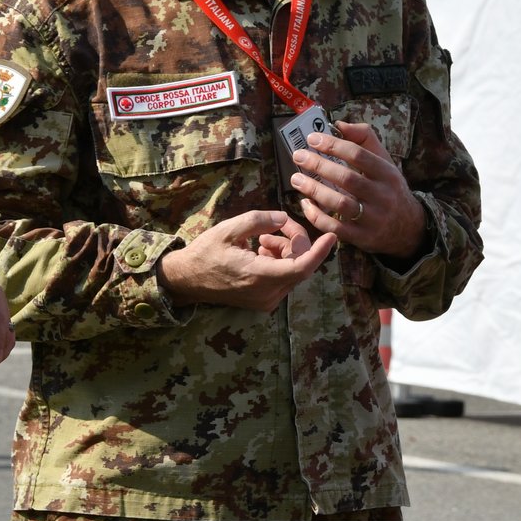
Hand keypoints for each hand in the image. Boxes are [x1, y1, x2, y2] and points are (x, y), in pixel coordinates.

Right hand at [156, 210, 335, 311]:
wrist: (187, 280)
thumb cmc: (206, 252)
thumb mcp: (229, 229)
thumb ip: (259, 221)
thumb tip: (284, 218)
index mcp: (259, 276)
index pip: (301, 267)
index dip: (320, 251)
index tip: (333, 236)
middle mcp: (267, 293)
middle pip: (299, 265)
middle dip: (294, 241)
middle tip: (277, 225)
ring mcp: (266, 301)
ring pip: (293, 271)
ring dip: (285, 251)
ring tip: (261, 239)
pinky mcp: (264, 302)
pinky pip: (283, 278)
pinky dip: (279, 261)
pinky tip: (260, 251)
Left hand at [291, 121, 425, 258]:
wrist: (407, 227)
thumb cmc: (388, 187)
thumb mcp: (384, 161)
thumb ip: (364, 138)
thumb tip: (338, 124)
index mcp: (387, 173)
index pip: (359, 155)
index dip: (333, 145)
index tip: (312, 139)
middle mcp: (382, 196)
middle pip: (347, 179)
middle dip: (319, 165)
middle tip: (299, 156)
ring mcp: (372, 219)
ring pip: (340, 204)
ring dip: (314, 190)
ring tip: (296, 179)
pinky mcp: (361, 237)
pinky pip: (334, 227)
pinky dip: (316, 216)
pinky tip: (305, 203)